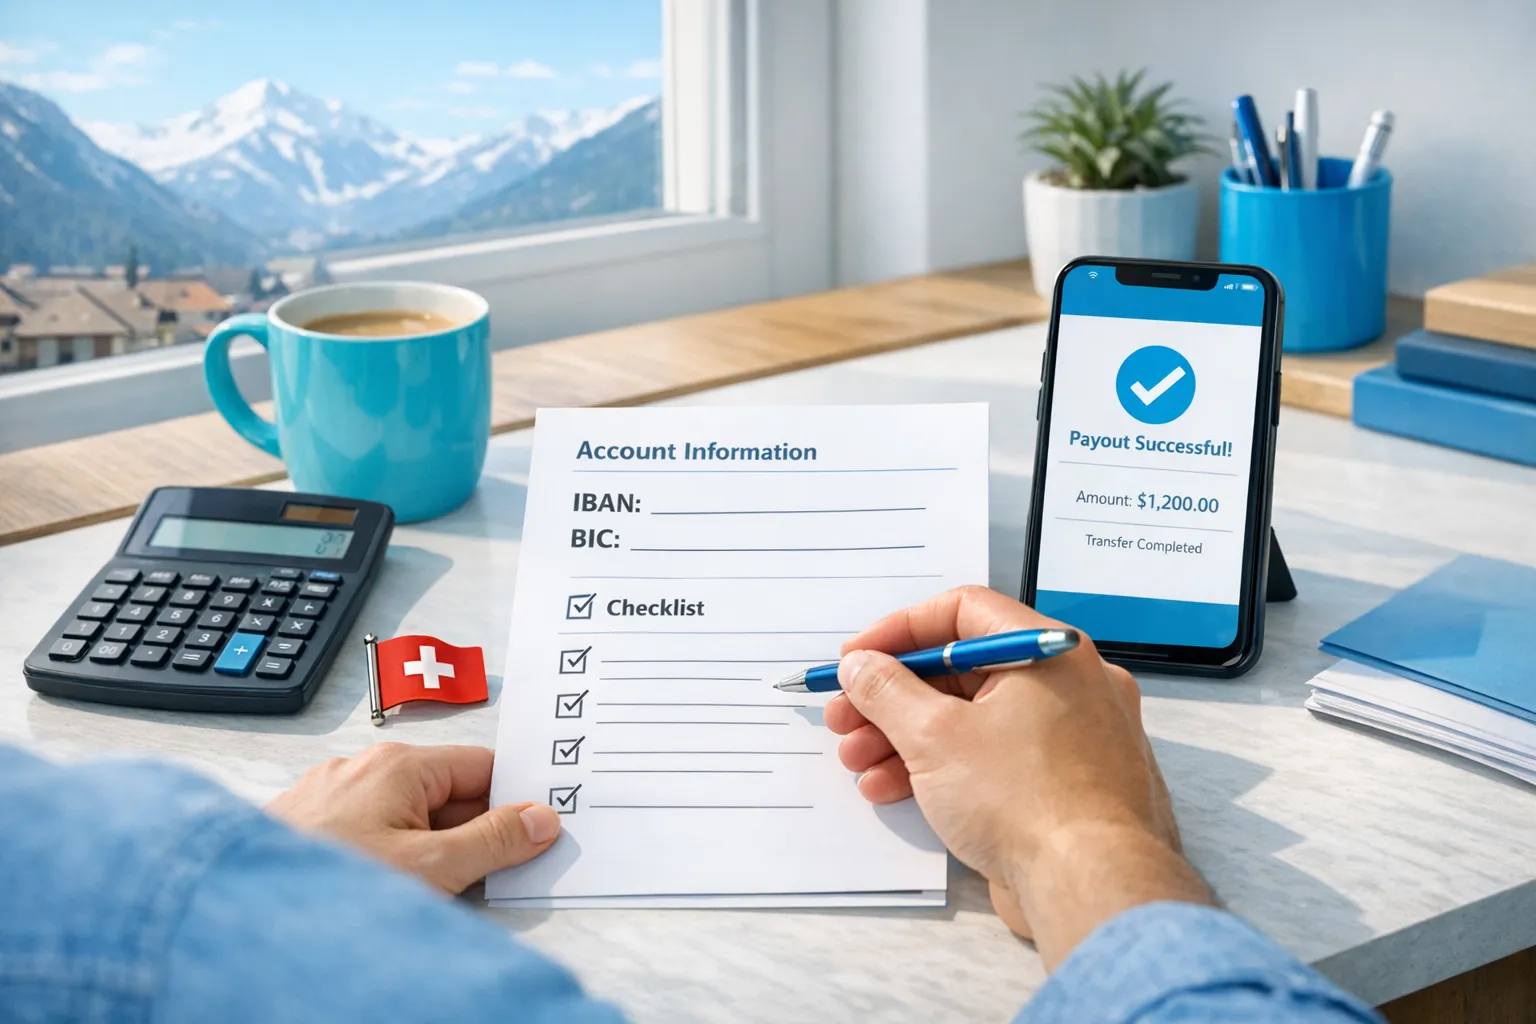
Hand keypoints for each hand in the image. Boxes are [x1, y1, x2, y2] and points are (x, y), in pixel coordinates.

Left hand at [267, 743, 559, 893]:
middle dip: (472, 831)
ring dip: (430, 850)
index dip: (513, 799)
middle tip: (495, 871)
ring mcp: (332, 798)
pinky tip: (392, 890)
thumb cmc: (328, 888)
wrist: (241, 919)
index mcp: (399, 765)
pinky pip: (371, 834)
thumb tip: (538, 820)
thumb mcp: (432, 867)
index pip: (482, 767)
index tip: (537, 828)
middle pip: (446, 793)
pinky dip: (392, 858)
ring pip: (407, 817)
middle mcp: (362, 770)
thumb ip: (494, 842)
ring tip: (436, 890)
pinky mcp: (310, 828)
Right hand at [825, 586, 1209, 966]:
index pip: (964, 612)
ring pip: (975, 720)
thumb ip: (887, 691)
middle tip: (846, 717)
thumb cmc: (1030, 802)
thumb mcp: (935, 736)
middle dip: (893, 697)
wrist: (1092, 890)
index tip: (857, 658)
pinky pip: (995, 760)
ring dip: (907, 737)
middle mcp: (1069, 686)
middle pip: (963, 671)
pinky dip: (944, 768)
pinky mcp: (1064, 787)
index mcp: (1050, 652)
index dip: (899, 631)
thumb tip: (861, 666)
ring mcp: (1071, 739)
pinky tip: (891, 790)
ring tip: (858, 762)